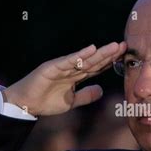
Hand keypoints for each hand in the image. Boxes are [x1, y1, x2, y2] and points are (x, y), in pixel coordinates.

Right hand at [3, 41, 126, 115]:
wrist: (26, 104)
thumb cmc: (46, 102)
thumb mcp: (71, 102)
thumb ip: (86, 96)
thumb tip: (102, 90)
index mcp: (76, 76)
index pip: (96, 67)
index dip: (110, 62)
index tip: (124, 57)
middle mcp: (71, 69)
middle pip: (94, 61)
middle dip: (109, 54)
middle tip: (124, 46)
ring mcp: (62, 66)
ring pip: (84, 59)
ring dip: (100, 53)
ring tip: (114, 46)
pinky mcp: (51, 67)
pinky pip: (68, 61)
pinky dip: (79, 55)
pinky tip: (92, 49)